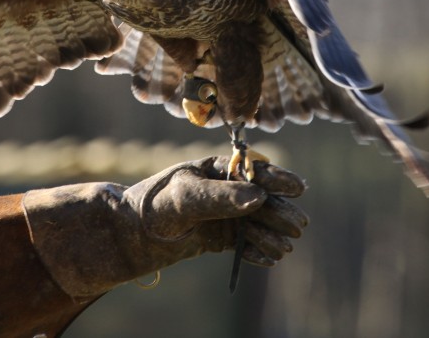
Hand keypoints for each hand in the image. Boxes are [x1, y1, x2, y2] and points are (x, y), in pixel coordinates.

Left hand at [23, 156, 308, 297]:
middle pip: (260, 200)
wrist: (130, 234)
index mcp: (217, 169)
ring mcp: (222, 214)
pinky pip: (243, 244)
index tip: (299, 187)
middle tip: (298, 226)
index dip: (278, 178)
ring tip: (284, 248)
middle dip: (280, 212)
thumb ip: (222, 197)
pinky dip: (256, 251)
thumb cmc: (155, 205)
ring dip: (271, 234)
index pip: (253, 171)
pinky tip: (268, 260)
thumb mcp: (187, 197)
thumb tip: (259, 196)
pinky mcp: (217, 237)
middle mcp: (224, 190)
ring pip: (255, 223)